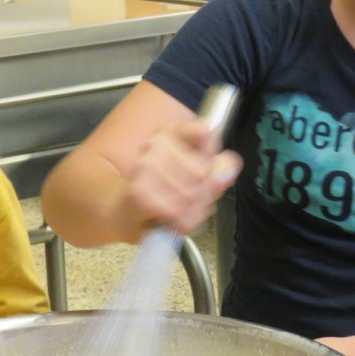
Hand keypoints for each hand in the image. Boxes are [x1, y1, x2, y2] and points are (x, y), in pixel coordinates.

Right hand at [124, 119, 241, 236]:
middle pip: (203, 173)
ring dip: (190, 213)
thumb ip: (218, 168)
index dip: (211, 158)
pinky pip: (177, 213)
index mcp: (171, 132)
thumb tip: (231, 164)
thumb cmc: (163, 192)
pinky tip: (168, 219)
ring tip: (177, 212)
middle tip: (188, 201)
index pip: (205, 133)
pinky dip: (178, 223)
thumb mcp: (196, 176)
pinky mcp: (139, 193)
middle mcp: (156, 143)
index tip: (202, 171)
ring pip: (191, 195)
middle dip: (203, 195)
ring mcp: (145, 166)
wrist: (123, 212)